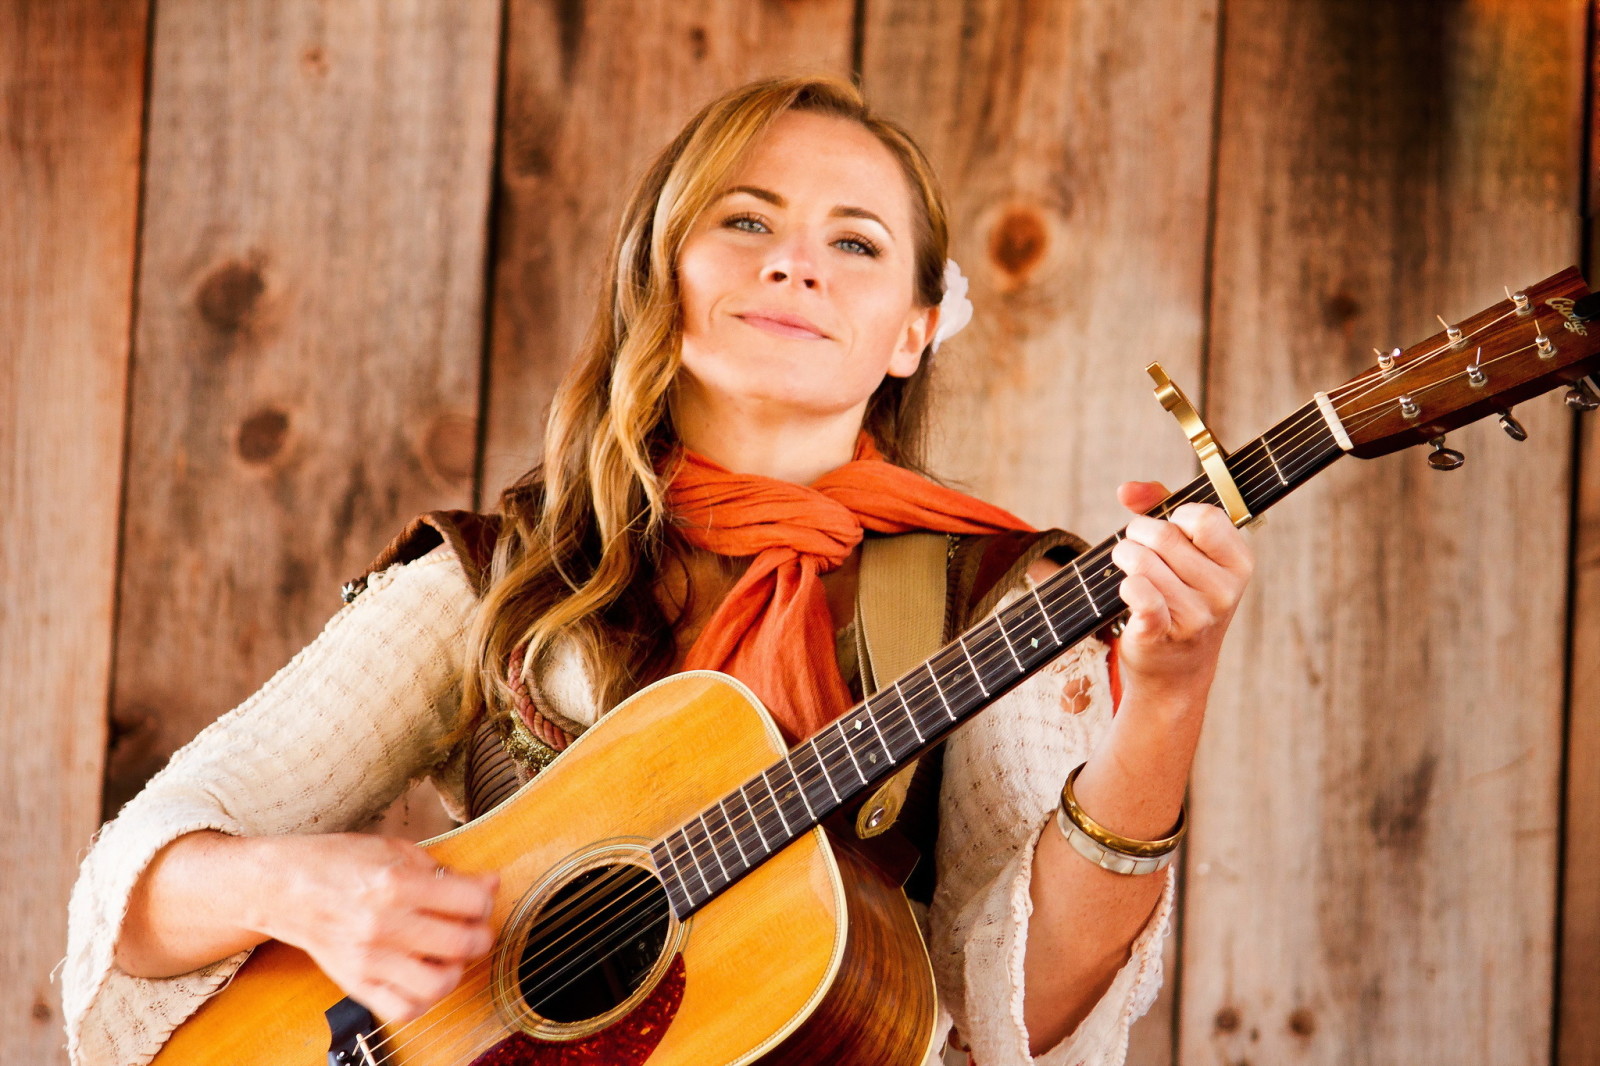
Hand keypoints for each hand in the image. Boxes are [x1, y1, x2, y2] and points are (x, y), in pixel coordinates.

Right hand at [259, 834, 498, 1021]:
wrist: (282, 888)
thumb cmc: (337, 862)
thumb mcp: (393, 849)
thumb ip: (442, 870)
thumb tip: (489, 884)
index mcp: (396, 884)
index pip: (470, 902)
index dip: (485, 900)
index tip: (479, 898)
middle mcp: (384, 925)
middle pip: (461, 944)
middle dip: (481, 937)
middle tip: (474, 929)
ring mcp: (368, 959)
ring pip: (438, 984)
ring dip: (456, 971)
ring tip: (449, 956)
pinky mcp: (355, 983)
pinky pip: (403, 1009)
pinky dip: (423, 1000)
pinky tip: (423, 977)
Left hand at [1108, 480, 1253, 708]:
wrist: (1176, 672)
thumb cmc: (1180, 597)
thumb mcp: (1187, 552)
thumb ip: (1159, 505)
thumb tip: (1127, 490)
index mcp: (1239, 564)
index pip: (1203, 517)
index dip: (1175, 517)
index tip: (1171, 532)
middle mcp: (1224, 590)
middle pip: (1164, 535)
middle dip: (1138, 535)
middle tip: (1136, 549)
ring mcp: (1197, 615)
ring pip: (1141, 561)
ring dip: (1125, 559)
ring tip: (1132, 573)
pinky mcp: (1163, 633)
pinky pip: (1137, 592)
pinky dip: (1126, 587)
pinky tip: (1131, 595)